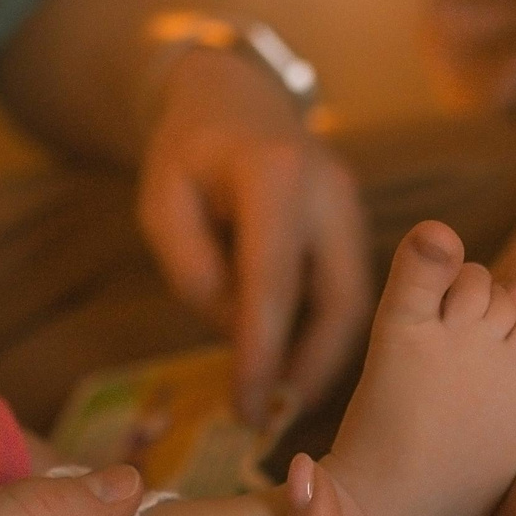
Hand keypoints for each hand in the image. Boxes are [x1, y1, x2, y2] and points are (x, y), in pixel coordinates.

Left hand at [137, 48, 369, 423]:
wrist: (231, 99)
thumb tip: (236, 332)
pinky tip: (291, 364)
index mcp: (276, 176)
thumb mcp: (161, 205)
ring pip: (355, 302)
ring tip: (280, 399)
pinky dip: (322, 334)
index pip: (274, 283)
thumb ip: (192, 269)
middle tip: (274, 416)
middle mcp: (330, 191)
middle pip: (341, 300)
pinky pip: (346, 291)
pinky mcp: (354, 224)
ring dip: (322, 358)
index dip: (262, 353)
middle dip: (312, 367)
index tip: (246, 407)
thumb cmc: (186, 153)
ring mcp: (352, 206)